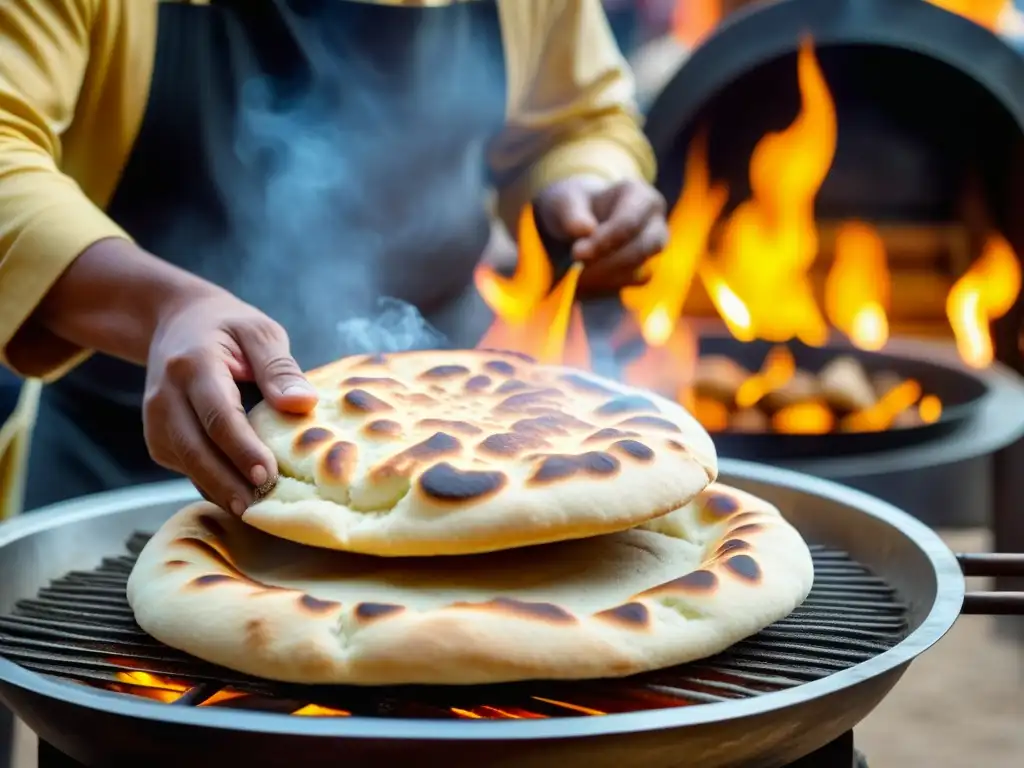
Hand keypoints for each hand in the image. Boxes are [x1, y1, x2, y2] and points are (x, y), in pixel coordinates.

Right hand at [143, 289, 317, 514]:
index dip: (242, 448)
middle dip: (228, 481)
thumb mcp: (259, 331)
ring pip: (187, 463)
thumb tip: (303, 404)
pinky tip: (240, 497)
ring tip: (255, 512)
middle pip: (195, 448)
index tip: (268, 474)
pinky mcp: (158, 438)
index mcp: (193, 364)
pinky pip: (186, 467)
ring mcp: (156, 420)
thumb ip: (279, 367)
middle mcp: (166, 395)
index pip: (218, 414)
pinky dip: (211, 484)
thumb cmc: (227, 328)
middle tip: (260, 507)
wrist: (175, 324)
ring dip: (219, 489)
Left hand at [535, 175, 667, 294]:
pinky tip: (586, 283)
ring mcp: (654, 246)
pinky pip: (632, 282)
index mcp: (639, 196)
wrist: (580, 218)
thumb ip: (572, 214)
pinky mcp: (647, 267)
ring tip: (577, 276)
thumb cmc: (576, 206)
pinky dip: (608, 286)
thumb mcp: (566, 202)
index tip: (577, 254)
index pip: (628, 223)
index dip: (604, 242)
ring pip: (640, 270)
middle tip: (575, 271)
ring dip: (606, 278)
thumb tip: (585, 230)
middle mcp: (654, 221)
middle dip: (605, 264)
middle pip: (640, 249)